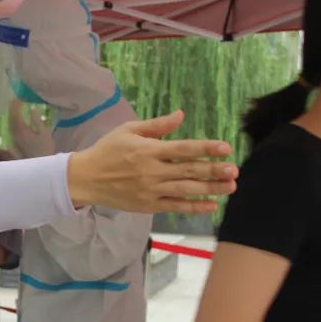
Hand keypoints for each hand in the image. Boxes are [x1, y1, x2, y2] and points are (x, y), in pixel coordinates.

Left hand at [9, 100, 55, 158]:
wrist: (42, 166)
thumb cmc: (46, 149)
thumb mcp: (44, 133)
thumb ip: (37, 120)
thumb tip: (32, 109)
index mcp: (22, 130)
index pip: (15, 115)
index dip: (16, 106)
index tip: (18, 98)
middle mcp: (15, 135)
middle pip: (11, 119)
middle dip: (12, 110)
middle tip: (15, 101)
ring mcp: (14, 140)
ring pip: (10, 125)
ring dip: (12, 116)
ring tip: (15, 109)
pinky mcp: (16, 145)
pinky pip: (12, 131)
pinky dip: (13, 123)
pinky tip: (17, 122)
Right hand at [65, 110, 237, 214]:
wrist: (86, 179)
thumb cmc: (107, 150)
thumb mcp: (128, 130)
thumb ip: (156, 125)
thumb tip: (181, 115)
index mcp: (148, 150)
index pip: (183, 149)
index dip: (205, 148)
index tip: (225, 148)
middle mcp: (152, 171)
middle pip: (189, 171)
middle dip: (214, 170)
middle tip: (234, 170)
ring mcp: (151, 190)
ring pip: (186, 189)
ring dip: (210, 189)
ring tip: (230, 187)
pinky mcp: (149, 205)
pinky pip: (176, 206)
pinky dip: (194, 206)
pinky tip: (212, 204)